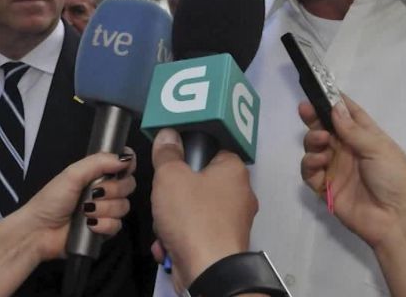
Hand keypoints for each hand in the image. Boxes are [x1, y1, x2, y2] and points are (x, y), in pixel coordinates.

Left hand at [15, 149, 136, 261]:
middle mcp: (104, 191)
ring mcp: (105, 212)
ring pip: (123, 207)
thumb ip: (99, 162)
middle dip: (113, 190)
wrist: (39, 231)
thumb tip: (126, 157)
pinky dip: (105, 225)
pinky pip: (117, 226)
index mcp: (96, 174)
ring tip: (86, 212)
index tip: (122, 169)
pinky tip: (90, 226)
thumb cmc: (52, 199)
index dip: (127, 165)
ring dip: (105, 209)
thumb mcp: (72, 174)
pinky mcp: (104, 232)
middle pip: (128, 186)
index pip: (123, 165)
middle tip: (94, 193)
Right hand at [149, 128, 256, 288]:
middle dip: (174, 195)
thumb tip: (168, 135)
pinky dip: (180, 238)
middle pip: (199, 183)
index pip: (212, 150)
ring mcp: (233, 222)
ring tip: (165, 228)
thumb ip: (167, 153)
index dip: (188, 156)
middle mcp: (241, 194)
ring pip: (194, 210)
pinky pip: (197, 232)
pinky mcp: (224, 244)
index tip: (171, 166)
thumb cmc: (192, 216)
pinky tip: (168, 245)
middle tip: (164, 199)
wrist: (208, 271)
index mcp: (234, 170)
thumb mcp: (170, 177)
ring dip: (172, 220)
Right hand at [299, 95, 405, 250]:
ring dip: (312, 140)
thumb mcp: (378, 148)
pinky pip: (309, 171)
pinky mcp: (325, 187)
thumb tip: (335, 107)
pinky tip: (319, 162)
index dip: (334, 101)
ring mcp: (335, 168)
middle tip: (305, 110)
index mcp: (365, 137)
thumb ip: (353, 130)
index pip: (348, 114)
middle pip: (325, 128)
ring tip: (321, 141)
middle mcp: (348, 150)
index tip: (319, 88)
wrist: (394, 219)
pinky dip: (310, 164)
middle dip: (314, 118)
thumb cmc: (393, 178)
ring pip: (314, 147)